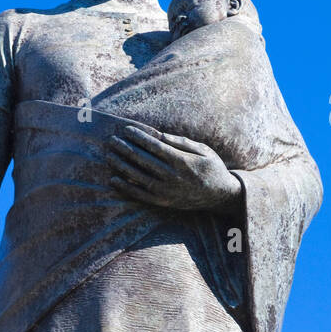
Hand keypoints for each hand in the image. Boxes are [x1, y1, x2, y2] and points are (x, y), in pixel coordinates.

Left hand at [106, 125, 241, 210]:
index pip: (154, 146)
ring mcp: (166, 191)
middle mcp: (172, 176)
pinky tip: (114, 180)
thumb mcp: (203, 150)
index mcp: (182, 161)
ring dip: (121, 165)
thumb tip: (159, 134)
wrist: (220, 195)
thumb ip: (180, 142)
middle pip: (142, 160)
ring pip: (138, 177)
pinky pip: (140, 195)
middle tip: (112, 140)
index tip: (126, 130)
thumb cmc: (212, 167)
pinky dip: (126, 188)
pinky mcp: (163, 202)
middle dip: (125, 148)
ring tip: (109, 156)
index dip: (138, 137)